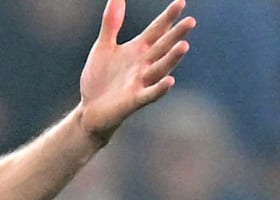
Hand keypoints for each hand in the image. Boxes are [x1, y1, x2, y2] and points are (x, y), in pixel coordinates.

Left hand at [79, 0, 195, 142]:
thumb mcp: (103, 47)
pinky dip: (159, 88)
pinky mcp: (134, 100)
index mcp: (138, 49)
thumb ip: (111, 23)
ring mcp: (141, 82)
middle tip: (190, 21)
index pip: (157, 30)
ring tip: (184, 46)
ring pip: (160, 68)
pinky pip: (150, 93)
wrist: (89, 109)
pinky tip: (169, 80)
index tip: (181, 2)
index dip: (168, 17)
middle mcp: (144, 64)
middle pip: (163, 47)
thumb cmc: (99, 78)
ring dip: (172, 58)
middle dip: (176, 35)